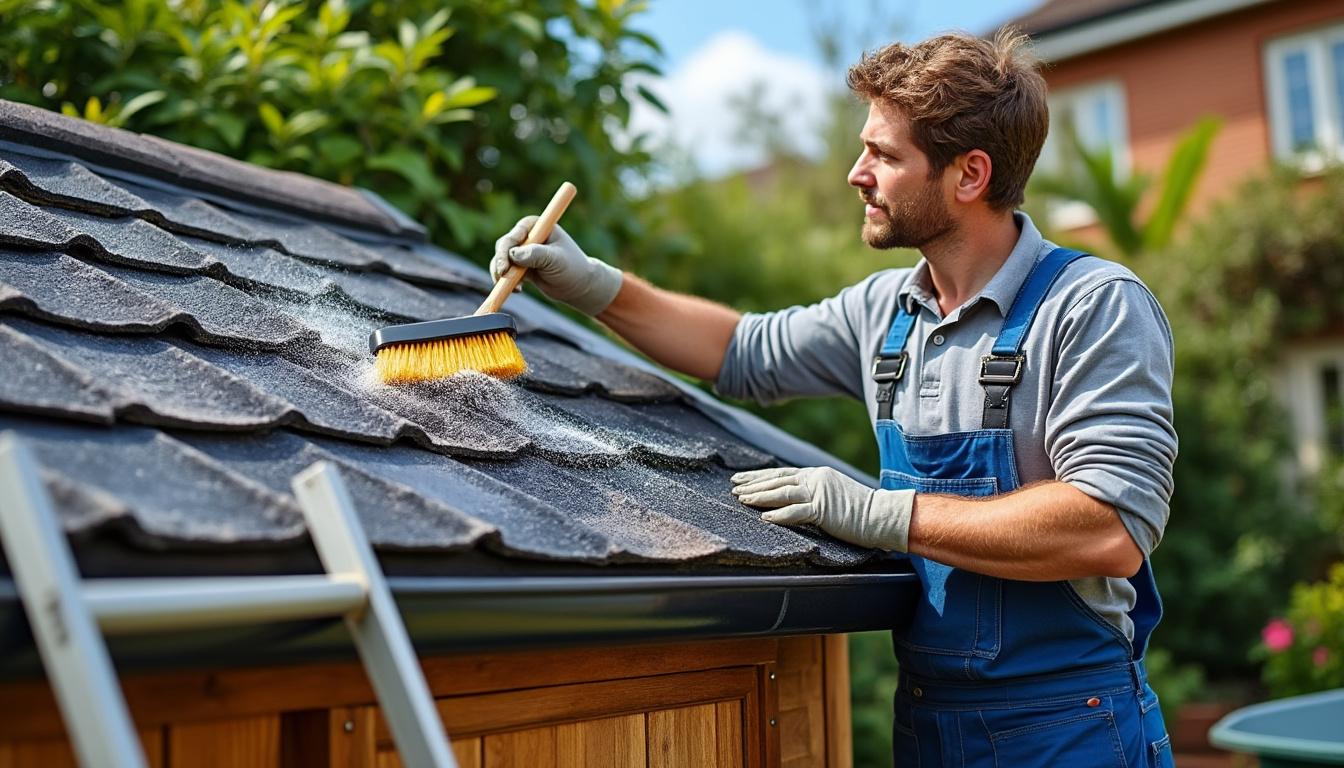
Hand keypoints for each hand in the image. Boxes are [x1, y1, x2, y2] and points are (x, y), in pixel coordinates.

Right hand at [490, 216, 622, 315]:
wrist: (579, 286)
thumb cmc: (573, 268)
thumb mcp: (556, 260)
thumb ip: (536, 255)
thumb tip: (513, 254)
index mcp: (536, 226)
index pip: (514, 236)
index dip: (506, 251)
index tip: (504, 268)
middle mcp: (528, 235)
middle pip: (503, 247)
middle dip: (500, 263)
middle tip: (502, 278)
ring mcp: (523, 251)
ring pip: (501, 260)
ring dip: (501, 274)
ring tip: (516, 287)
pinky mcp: (521, 266)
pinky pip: (505, 272)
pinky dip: (506, 281)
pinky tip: (518, 290)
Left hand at [731, 467, 913, 551]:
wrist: (883, 516)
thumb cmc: (860, 511)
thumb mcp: (832, 495)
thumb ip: (813, 493)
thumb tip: (791, 499)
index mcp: (816, 474)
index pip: (781, 473)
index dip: (759, 476)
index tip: (741, 478)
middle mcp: (815, 478)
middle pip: (777, 480)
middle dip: (752, 484)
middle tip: (733, 487)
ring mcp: (819, 492)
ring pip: (782, 492)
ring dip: (759, 496)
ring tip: (741, 499)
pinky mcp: (824, 509)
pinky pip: (796, 512)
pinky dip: (779, 515)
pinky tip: (764, 517)